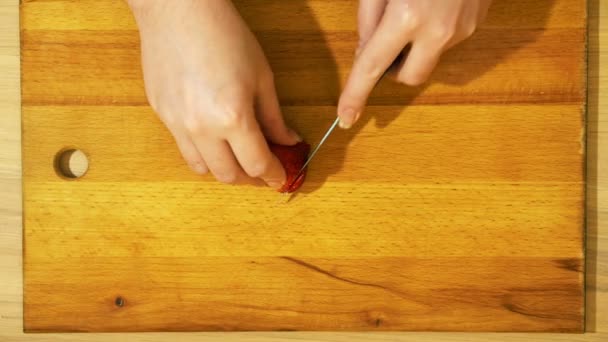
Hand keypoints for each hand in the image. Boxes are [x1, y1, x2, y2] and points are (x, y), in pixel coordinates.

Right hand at [128, 0, 300, 187]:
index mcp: (232, 117)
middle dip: (250, 178)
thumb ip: (274, 117)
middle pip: (229, 175)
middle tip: (262, 170)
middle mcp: (201, 128)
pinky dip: (203, 153)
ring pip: (202, 168)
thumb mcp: (261, 77)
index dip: (273, 174)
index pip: (257, 164)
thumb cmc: (223, 35)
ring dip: (224, 170)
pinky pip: (184, 148)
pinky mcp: (162, 116)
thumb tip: (287, 140)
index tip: (280, 177)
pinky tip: (214, 140)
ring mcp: (177, 124)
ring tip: (237, 158)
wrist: (179, 11)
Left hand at [337, 0, 491, 128]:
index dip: (356, 95)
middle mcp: (438, 31)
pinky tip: (435, 5)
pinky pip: (447, 41)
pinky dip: (434, 33)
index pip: (372, 68)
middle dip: (394, 70)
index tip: (346, 117)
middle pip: (409, 78)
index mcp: (407, 16)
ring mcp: (462, 30)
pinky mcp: (477, 24)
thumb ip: (369, 17)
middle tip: (388, 42)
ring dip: (416, 46)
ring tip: (416, 8)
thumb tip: (366, 49)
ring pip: (430, 59)